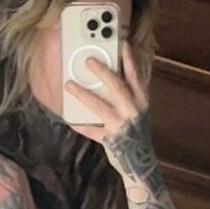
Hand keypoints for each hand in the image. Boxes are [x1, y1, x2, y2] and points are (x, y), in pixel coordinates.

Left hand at [64, 42, 157, 180]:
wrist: (140, 163)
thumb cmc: (136, 136)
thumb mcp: (137, 114)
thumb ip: (127, 99)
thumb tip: (109, 83)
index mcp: (141, 102)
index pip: (135, 77)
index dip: (129, 61)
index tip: (123, 45)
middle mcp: (132, 111)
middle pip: (116, 86)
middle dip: (102, 71)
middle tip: (88, 60)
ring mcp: (120, 125)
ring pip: (99, 105)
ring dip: (83, 94)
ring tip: (69, 85)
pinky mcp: (109, 139)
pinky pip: (91, 130)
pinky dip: (80, 125)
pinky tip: (69, 120)